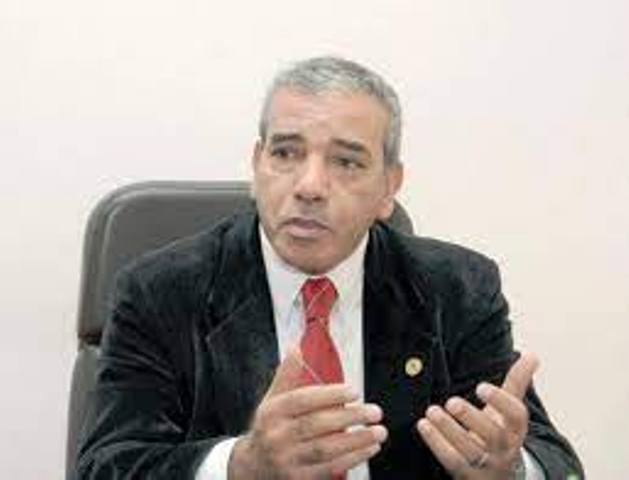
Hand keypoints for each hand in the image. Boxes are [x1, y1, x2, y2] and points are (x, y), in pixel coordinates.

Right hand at [229, 348, 387, 479]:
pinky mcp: (299, 479)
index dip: (329, 395)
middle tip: (375, 411)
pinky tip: (370, 448)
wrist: (253, 468)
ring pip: (326, 449)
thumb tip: (296, 348)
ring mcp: (287, 460)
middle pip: (317, 425)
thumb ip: (287, 375)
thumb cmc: (270, 428)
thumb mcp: (272, 400)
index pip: (302, 400)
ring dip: (356, 441)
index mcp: (272, 412)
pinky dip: (353, 458)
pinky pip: (330, 468)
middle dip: (350, 417)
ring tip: (379, 431)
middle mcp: (277, 436)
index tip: (354, 391)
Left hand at [417, 352, 538, 479]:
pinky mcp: (467, 475)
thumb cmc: (501, 432)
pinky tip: (423, 425)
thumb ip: (517, 382)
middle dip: (471, 417)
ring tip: (431, 411)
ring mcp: (487, 464)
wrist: (501, 475)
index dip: (500, 401)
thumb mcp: (510, 410)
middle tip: (451, 401)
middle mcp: (505, 448)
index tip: (481, 386)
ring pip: (469, 451)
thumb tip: (532, 354)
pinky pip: (452, 461)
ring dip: (448, 430)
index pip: (516, 415)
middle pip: (492, 435)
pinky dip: (436, 443)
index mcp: (516, 428)